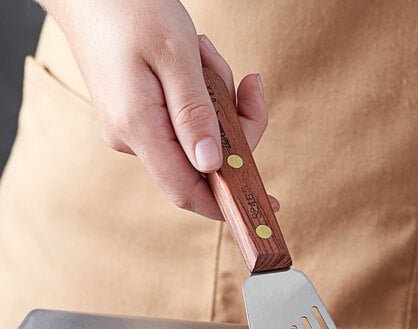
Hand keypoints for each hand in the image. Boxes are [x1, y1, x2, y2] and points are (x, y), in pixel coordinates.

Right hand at [39, 0, 277, 219]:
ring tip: (206, 54)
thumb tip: (212, 166)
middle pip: (203, 162)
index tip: (270, 203)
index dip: (229, 203)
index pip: (188, 191)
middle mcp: (131, 139)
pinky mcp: (138, 118)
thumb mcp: (175, 55)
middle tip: (244, 81)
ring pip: (198, 138)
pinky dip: (201, 97)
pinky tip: (195, 62)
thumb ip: (195, 114)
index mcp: (137, 128)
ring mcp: (133, 130)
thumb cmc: (130, 9)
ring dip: (218, 101)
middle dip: (235, 126)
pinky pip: (184, 122)